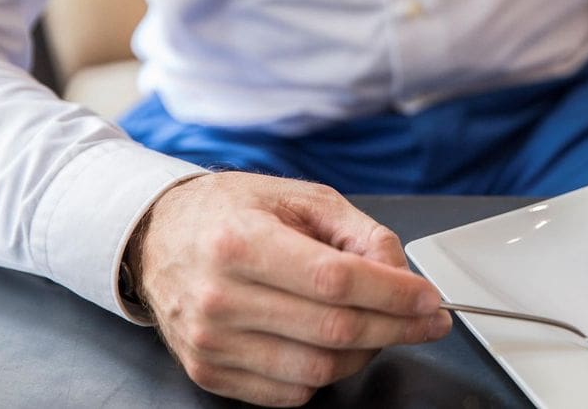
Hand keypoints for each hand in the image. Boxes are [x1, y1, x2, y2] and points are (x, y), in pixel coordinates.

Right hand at [128, 172, 450, 406]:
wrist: (158, 236)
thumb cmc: (233, 212)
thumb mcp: (300, 198)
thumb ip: (358, 232)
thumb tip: (400, 275)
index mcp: (242, 241)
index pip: (334, 280)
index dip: (393, 294)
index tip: (429, 298)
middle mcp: (220, 296)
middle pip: (333, 330)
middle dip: (397, 327)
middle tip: (426, 319)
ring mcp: (211, 341)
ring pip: (318, 369)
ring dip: (365, 353)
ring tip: (378, 326)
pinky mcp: (209, 371)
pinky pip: (290, 392)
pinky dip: (327, 371)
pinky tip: (331, 342)